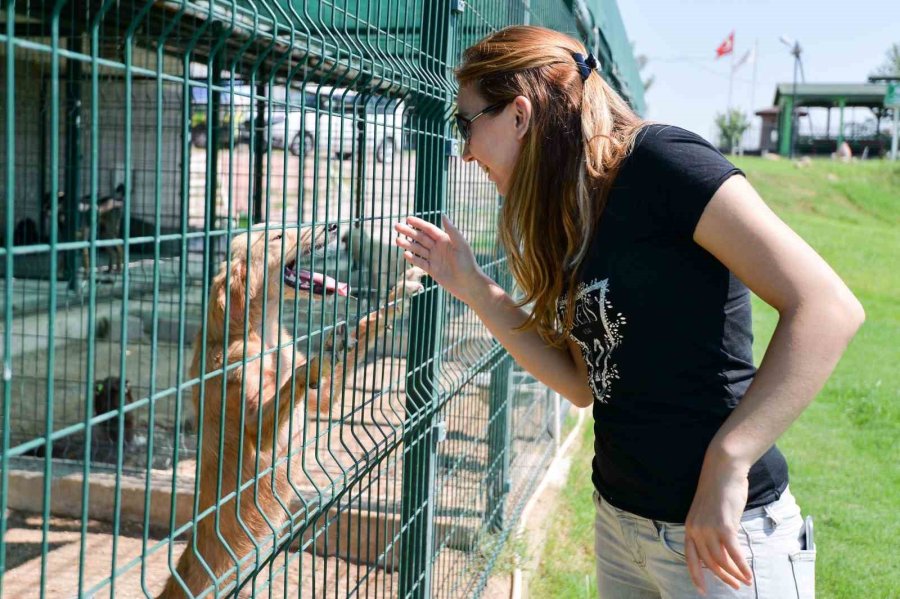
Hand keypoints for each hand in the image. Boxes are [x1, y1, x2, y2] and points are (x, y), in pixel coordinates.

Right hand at [394, 215, 485, 304]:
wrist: (469, 284)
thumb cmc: (468, 263)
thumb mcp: (461, 245)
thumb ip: (452, 231)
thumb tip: (443, 215)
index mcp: (445, 240)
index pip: (429, 229)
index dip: (419, 224)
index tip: (408, 219)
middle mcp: (438, 248)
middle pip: (421, 238)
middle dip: (409, 232)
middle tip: (397, 226)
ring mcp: (435, 259)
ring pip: (418, 250)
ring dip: (408, 245)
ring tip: (397, 240)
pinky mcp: (432, 270)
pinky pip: (420, 263)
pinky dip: (413, 259)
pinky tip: (405, 254)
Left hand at [684, 456, 753, 594]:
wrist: (723, 469)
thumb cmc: (719, 490)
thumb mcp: (710, 513)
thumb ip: (712, 530)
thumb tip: (723, 550)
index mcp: (690, 527)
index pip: (690, 558)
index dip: (696, 576)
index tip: (702, 590)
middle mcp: (696, 530)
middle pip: (709, 563)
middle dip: (722, 577)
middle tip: (734, 586)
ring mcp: (709, 529)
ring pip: (721, 561)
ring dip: (734, 574)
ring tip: (745, 581)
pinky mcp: (725, 527)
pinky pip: (734, 554)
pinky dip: (742, 566)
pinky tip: (748, 574)